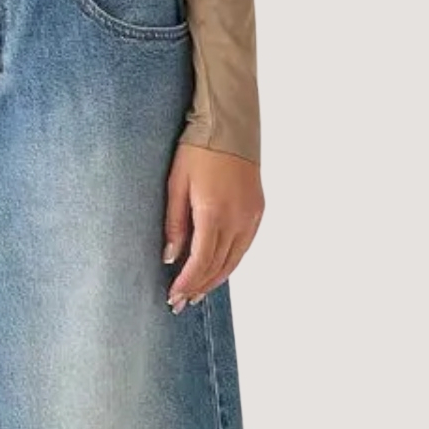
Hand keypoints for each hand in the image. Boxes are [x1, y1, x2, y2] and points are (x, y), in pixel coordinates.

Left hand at [162, 143, 263, 312]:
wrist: (229, 125)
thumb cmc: (197, 149)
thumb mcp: (176, 183)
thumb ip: (174, 223)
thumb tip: (170, 257)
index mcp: (214, 213)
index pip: (200, 260)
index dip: (187, 282)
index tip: (174, 295)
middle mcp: (237, 220)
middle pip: (217, 265)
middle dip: (198, 286)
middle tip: (181, 303)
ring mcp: (250, 216)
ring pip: (233, 260)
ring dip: (215, 279)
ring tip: (197, 293)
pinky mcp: (257, 211)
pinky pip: (244, 247)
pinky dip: (229, 262)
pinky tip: (217, 269)